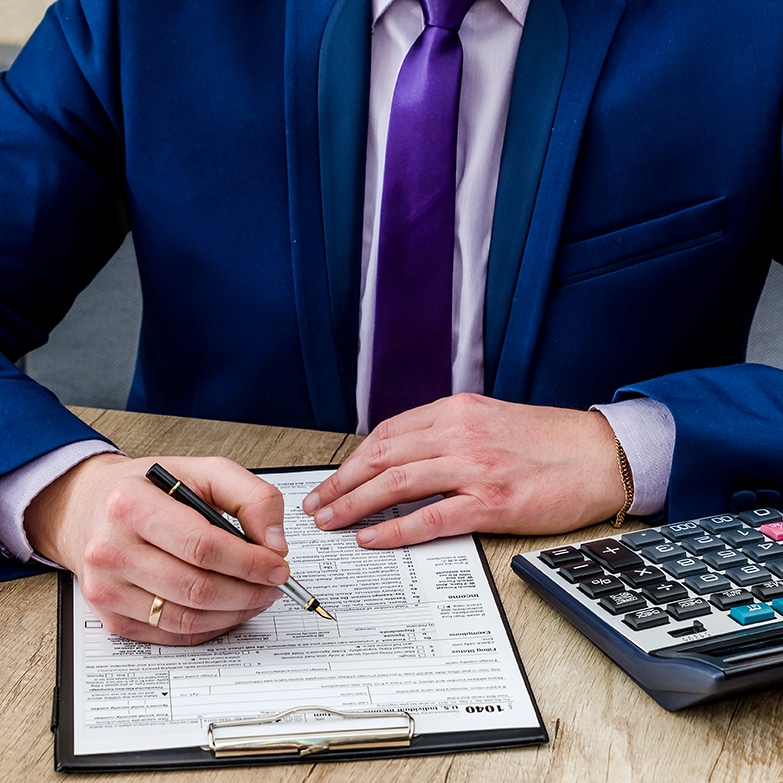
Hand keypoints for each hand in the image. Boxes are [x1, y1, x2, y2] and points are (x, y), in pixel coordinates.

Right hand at [24, 453, 287, 644]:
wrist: (92, 508)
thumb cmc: (153, 489)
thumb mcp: (206, 471)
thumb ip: (252, 498)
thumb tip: (275, 543)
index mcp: (131, 504)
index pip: (202, 545)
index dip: (249, 561)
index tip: (278, 564)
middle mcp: (111, 549)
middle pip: (195, 587)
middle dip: (248, 590)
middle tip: (274, 583)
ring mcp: (106, 588)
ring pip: (185, 618)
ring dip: (234, 612)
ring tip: (258, 595)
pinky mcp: (112, 617)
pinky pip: (172, 633)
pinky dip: (211, 626)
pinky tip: (230, 609)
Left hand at [303, 394, 624, 546]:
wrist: (600, 456)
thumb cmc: (549, 442)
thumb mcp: (490, 420)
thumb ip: (448, 434)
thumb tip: (405, 459)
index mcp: (456, 411)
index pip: (387, 434)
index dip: (353, 459)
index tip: (334, 478)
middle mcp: (459, 433)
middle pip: (382, 457)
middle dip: (341, 483)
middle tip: (316, 504)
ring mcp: (475, 467)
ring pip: (396, 484)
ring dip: (354, 505)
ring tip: (331, 521)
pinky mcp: (492, 501)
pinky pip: (431, 517)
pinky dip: (395, 530)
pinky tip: (372, 539)